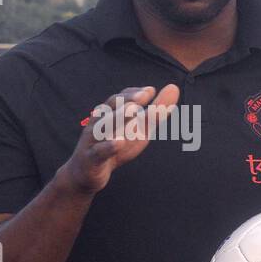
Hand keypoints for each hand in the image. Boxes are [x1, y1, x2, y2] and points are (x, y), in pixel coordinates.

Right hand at [61, 84, 180, 194]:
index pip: (120, 98)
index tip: (150, 91)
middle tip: (144, 95)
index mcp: (109, 114)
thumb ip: (156, 112)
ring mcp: (93, 140)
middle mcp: (99, 122)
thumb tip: (174, 88)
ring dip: (118, 117)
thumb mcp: (139, 129)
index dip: (133, 93)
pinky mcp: (91, 158)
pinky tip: (119, 142)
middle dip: (128, 100)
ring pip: (104, 126)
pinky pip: (99, 151)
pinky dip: (108, 146)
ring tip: (134, 110)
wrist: (86, 173)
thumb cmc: (115, 146)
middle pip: (111, 107)